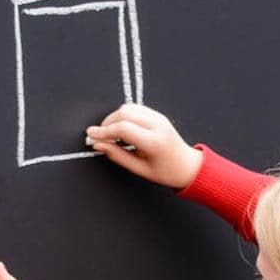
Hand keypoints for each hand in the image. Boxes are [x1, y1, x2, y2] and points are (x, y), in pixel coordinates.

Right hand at [86, 104, 202, 188]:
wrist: (188, 166)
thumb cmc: (166, 172)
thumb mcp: (139, 169)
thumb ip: (117, 155)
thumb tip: (99, 145)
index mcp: (154, 142)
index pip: (123, 128)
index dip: (103, 131)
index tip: (91, 135)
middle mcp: (157, 125)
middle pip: (124, 113)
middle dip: (107, 123)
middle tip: (99, 136)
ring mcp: (158, 117)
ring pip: (128, 108)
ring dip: (115, 118)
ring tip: (110, 134)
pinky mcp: (157, 115)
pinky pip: (135, 109)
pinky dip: (124, 116)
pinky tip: (121, 129)